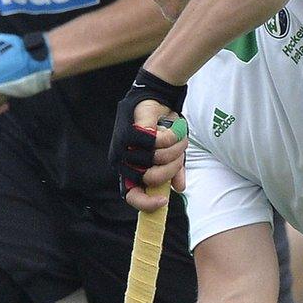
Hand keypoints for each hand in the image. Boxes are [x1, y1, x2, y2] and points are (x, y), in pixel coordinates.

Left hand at [112, 70, 187, 209]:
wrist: (159, 98)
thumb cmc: (163, 128)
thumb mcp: (171, 152)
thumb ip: (174, 171)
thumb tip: (179, 188)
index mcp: (131, 170)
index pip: (132, 195)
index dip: (147, 203)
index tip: (163, 200)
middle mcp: (123, 161)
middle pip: (151, 178)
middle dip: (171, 168)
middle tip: (179, 155)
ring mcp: (124, 146)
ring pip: (156, 159)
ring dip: (174, 148)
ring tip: (176, 137)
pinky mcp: (130, 131)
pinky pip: (156, 143)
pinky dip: (169, 135)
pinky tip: (169, 127)